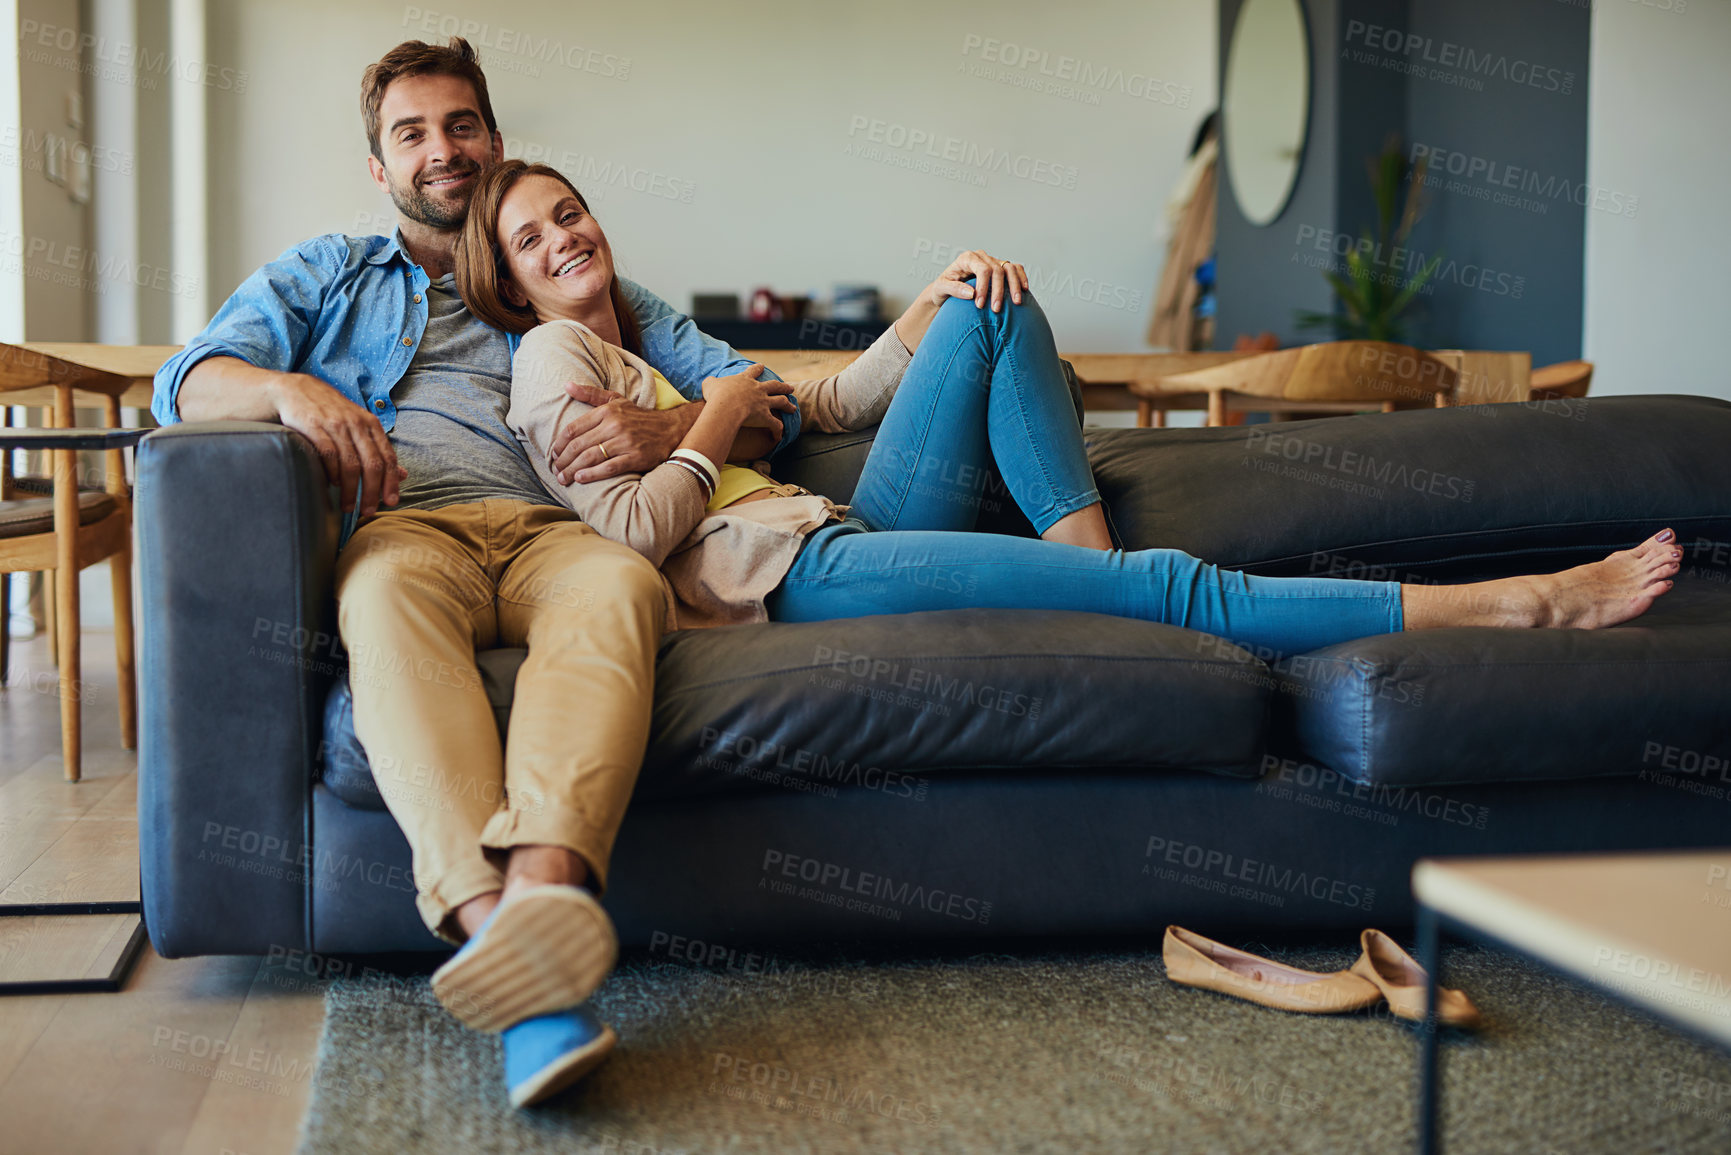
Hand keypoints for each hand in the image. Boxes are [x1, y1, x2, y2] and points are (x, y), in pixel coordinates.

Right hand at [267, 372, 402, 514]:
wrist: (293, 390)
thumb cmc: (328, 412)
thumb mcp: (356, 426)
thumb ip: (377, 449)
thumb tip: (402, 475)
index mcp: (370, 423)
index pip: (387, 457)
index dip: (391, 482)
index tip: (390, 502)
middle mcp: (355, 423)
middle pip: (372, 464)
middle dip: (372, 492)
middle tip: (368, 511)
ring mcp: (335, 424)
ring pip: (350, 464)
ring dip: (350, 490)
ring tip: (348, 506)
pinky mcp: (313, 426)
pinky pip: (328, 455)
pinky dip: (332, 473)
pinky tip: (332, 485)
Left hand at [552, 383, 701, 483]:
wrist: (670, 428)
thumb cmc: (638, 416)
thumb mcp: (616, 400)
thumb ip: (590, 394)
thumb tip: (566, 385)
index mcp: (607, 411)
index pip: (574, 428)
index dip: (560, 443)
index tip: (554, 454)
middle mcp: (615, 425)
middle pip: (579, 445)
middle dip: (563, 460)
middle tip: (556, 471)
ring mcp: (626, 441)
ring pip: (591, 457)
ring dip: (573, 470)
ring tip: (564, 478)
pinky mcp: (636, 457)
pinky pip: (609, 467)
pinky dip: (592, 474)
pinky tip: (582, 478)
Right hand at [701, 364, 795, 438]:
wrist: (725, 406)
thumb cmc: (716, 395)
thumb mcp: (710, 384)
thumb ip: (711, 382)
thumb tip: (709, 383)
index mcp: (745, 380)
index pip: (754, 371)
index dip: (758, 369)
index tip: (762, 367)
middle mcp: (758, 390)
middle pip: (775, 386)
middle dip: (783, 386)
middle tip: (790, 387)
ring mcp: (763, 403)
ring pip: (781, 402)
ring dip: (788, 405)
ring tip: (793, 407)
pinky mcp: (765, 417)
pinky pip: (775, 424)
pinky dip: (778, 430)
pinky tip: (779, 436)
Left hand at [928, 249, 1029, 311]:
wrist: (946, 291)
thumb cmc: (942, 290)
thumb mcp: (941, 289)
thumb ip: (954, 289)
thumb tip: (971, 293)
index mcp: (967, 258)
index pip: (982, 269)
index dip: (984, 287)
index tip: (980, 305)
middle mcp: (981, 257)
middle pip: (997, 270)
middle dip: (998, 291)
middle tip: (995, 309)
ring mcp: (993, 261)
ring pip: (1009, 268)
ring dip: (1014, 285)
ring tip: (1016, 302)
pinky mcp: (1000, 268)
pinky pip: (1015, 269)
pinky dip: (1021, 278)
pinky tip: (1024, 290)